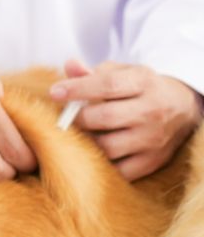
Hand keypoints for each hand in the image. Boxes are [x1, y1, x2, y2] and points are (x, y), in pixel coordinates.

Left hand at [51, 59, 202, 179]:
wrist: (182, 108)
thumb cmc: (139, 89)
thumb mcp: (122, 73)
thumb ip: (92, 72)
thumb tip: (69, 66)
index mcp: (144, 82)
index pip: (107, 85)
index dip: (77, 89)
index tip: (54, 92)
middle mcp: (152, 111)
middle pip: (104, 118)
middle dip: (77, 118)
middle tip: (66, 118)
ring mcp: (154, 139)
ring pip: (108, 148)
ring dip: (86, 142)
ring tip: (79, 135)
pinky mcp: (152, 162)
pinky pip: (119, 170)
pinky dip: (101, 164)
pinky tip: (93, 152)